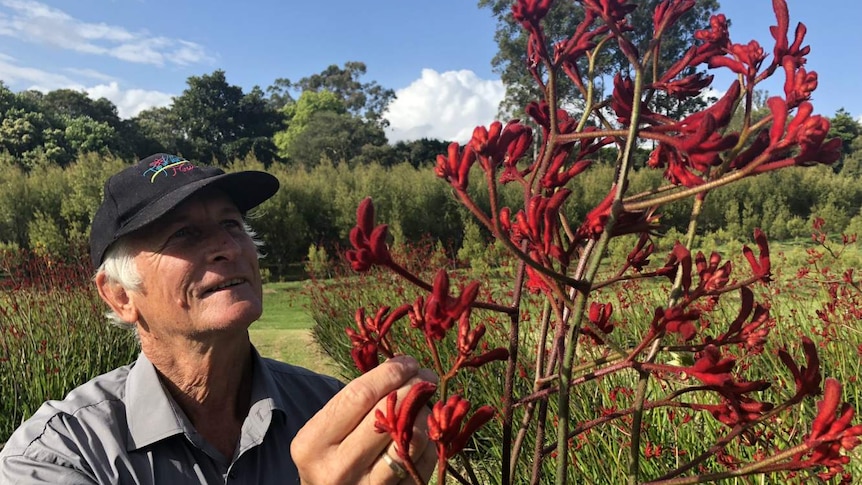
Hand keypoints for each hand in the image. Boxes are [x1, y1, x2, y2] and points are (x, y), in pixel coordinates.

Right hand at [292, 356, 437, 483]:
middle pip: (387, 416)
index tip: (408, 362)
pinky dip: (428, 440)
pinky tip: (423, 430)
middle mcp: (336, 470)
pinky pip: (422, 463)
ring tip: (423, 405)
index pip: (360, 396)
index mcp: (312, 444)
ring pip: (410, 441)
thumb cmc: (332, 453)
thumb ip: (359, 399)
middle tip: (425, 376)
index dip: (390, 373)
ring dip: (424, 415)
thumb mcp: (328, 428)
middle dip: (413, 388)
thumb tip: (405, 367)